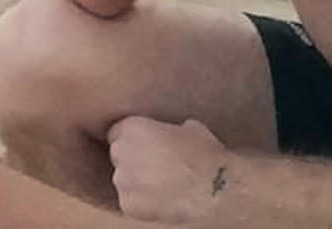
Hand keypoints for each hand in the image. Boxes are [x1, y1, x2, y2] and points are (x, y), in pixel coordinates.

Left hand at [108, 115, 230, 222]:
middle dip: (132, 160)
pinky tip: (162, 200)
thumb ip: (171, 128)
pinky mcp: (127, 204)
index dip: (133, 140)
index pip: (118, 132)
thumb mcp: (191, 128)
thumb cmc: (205, 155)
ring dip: (136, 182)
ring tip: (162, 186)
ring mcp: (122, 180)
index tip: (146, 147)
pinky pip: (129, 201)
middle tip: (155, 167)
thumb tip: (177, 132)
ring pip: (123, 180)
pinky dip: (142, 203)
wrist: (212, 189)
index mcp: (132, 127)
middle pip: (118, 155)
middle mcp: (121, 151)